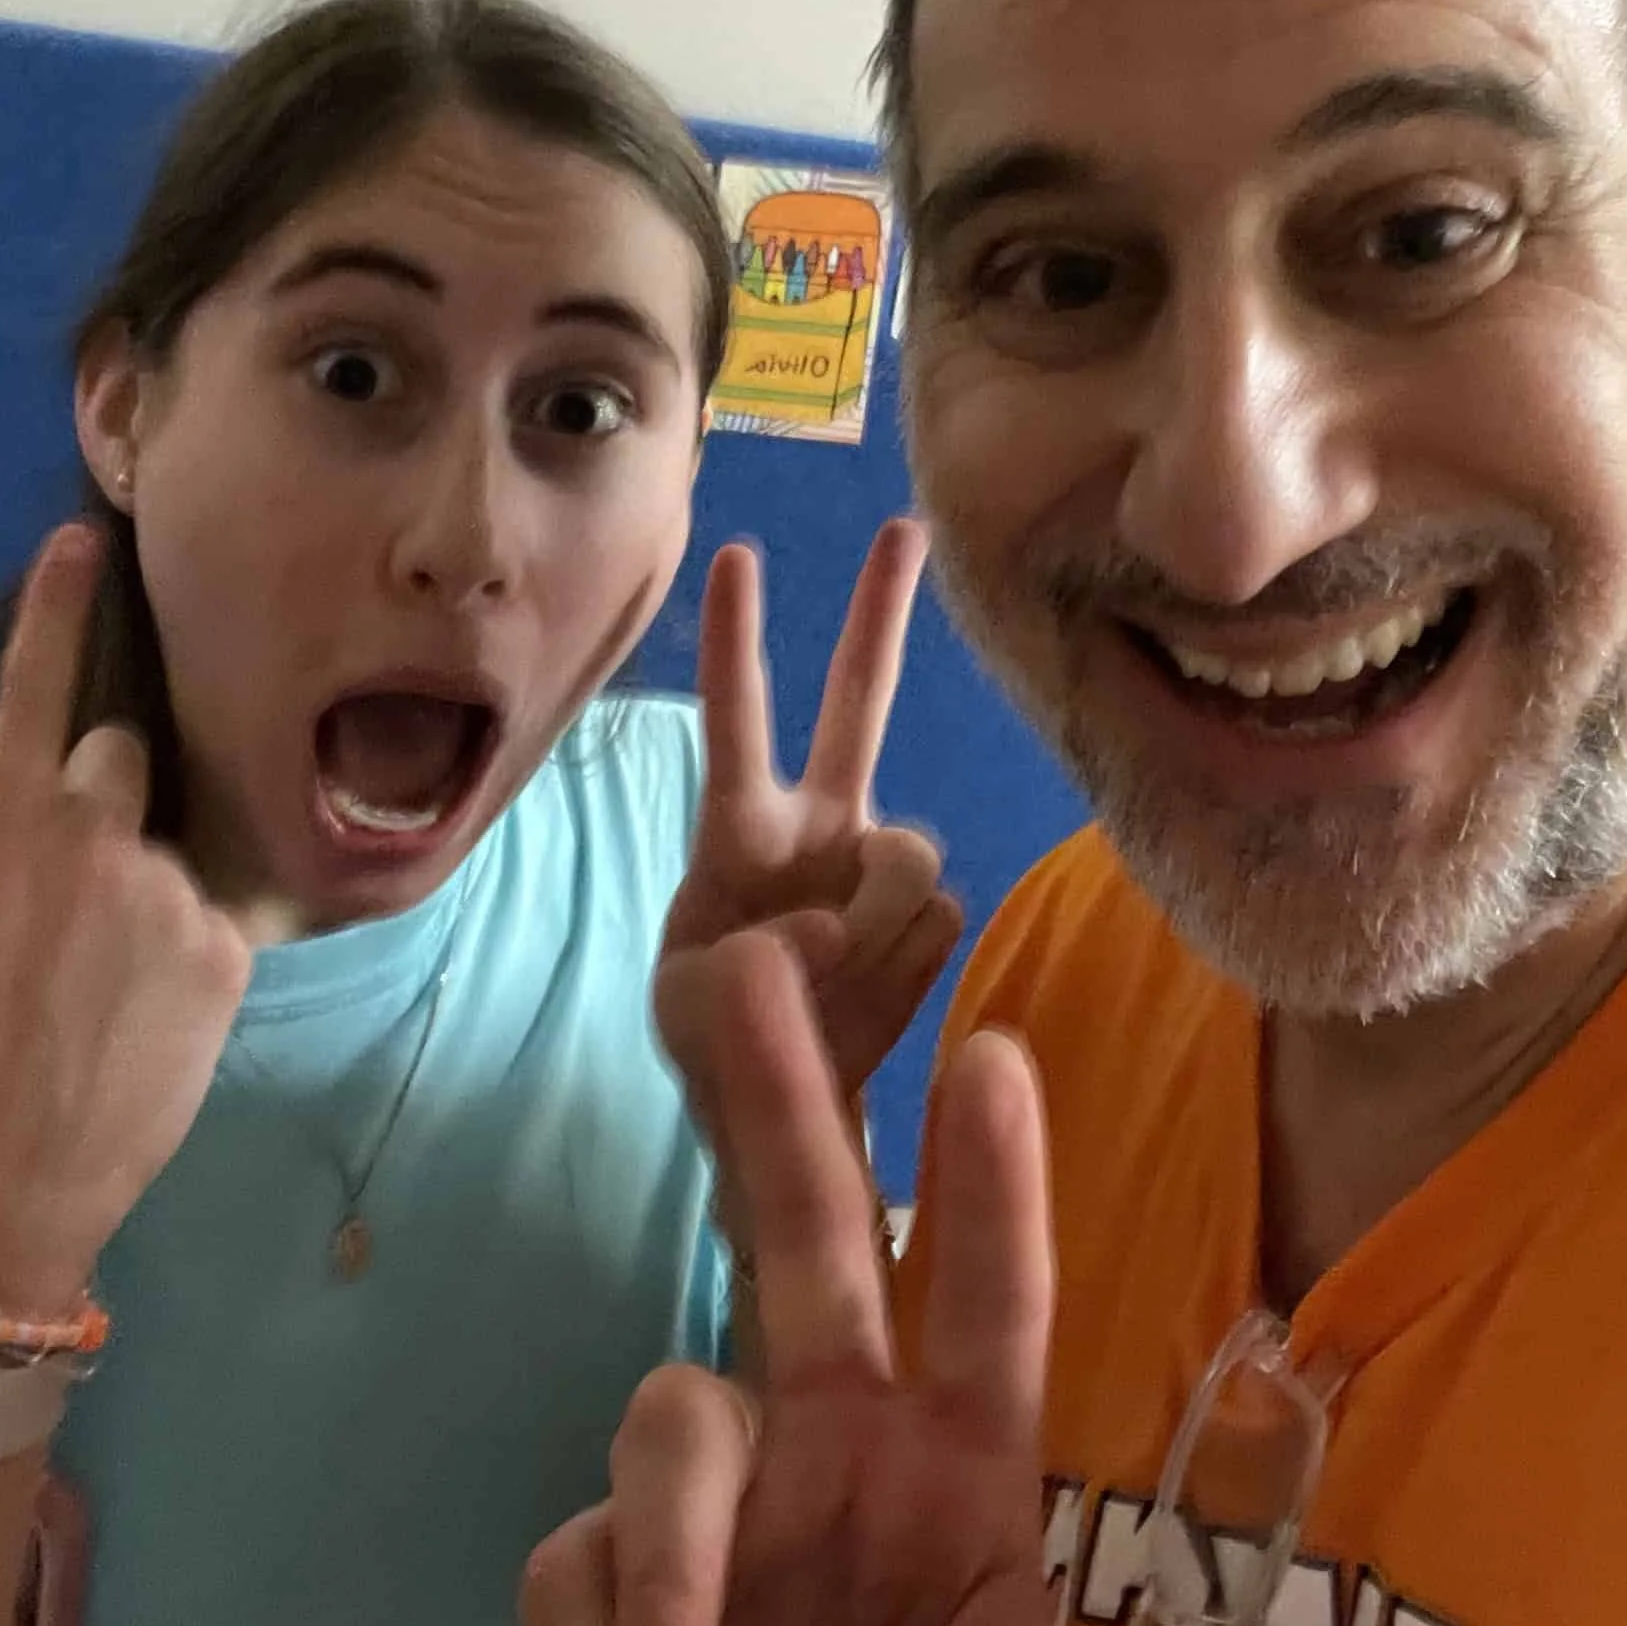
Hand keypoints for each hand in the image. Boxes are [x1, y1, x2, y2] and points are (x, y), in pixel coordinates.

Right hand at [0, 524, 251, 1308]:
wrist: (11, 1199)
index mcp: (7, 838)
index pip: (33, 694)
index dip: (56, 608)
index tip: (83, 536)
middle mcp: (99, 847)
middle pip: (115, 759)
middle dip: (90, 793)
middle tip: (51, 888)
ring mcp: (172, 898)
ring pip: (162, 843)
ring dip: (130, 880)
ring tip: (88, 971)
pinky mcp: (228, 954)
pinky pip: (207, 913)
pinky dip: (176, 943)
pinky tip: (131, 1005)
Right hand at [526, 927, 1055, 1625]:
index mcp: (969, 1490)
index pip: (990, 1316)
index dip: (991, 1192)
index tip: (990, 1056)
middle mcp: (847, 1456)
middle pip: (812, 1245)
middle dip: (781, 1105)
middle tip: (746, 970)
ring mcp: (733, 1505)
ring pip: (670, 1414)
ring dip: (666, 1550)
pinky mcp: (624, 1575)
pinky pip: (583, 1563)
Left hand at [661, 521, 960, 1110]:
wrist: (795, 1101)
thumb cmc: (722, 1038)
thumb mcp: (689, 1007)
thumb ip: (743, 963)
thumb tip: (825, 927)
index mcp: (740, 827)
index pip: (736, 718)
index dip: (735, 643)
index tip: (738, 555)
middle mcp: (821, 821)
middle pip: (860, 701)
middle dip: (881, 615)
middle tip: (905, 525)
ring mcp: (880, 865)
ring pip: (911, 853)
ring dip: (871, 926)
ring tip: (831, 986)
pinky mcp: (931, 918)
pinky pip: (937, 923)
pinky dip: (899, 971)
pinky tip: (870, 1001)